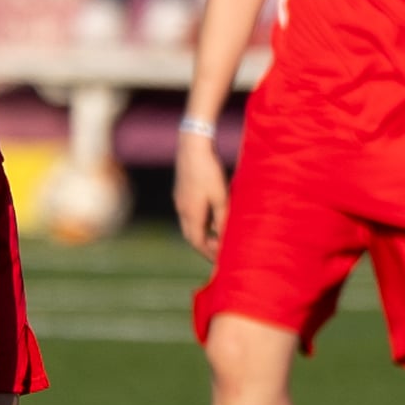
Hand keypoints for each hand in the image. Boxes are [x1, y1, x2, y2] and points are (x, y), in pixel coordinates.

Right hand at [173, 129, 229, 253]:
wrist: (193, 145)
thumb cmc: (209, 171)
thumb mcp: (221, 198)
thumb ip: (222, 220)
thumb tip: (225, 239)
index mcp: (191, 214)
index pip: (198, 243)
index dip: (209, 253)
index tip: (222, 259)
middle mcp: (182, 210)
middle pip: (191, 236)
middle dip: (205, 246)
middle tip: (220, 251)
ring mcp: (179, 200)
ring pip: (190, 224)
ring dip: (202, 233)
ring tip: (218, 235)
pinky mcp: (181, 191)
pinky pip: (189, 213)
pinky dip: (200, 221)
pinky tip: (212, 215)